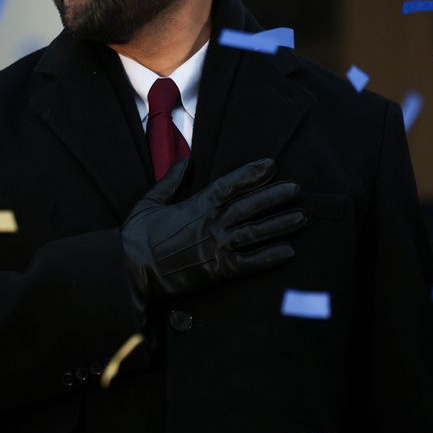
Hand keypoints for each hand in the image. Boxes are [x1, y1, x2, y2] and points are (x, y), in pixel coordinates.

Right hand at [121, 158, 304, 302]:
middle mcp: (211, 223)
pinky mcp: (218, 270)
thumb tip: (186, 162)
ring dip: (280, 224)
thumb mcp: (150, 202)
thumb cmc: (137, 237)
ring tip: (300, 218)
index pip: (230, 184)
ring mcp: (217, 246)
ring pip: (256, 232)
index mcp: (195, 205)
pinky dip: (271, 257)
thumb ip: (170, 182)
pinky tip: (288, 252)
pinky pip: (251, 263)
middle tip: (295, 189)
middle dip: (275, 196)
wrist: (132, 270)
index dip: (252, 174)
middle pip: (250, 206)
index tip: (271, 165)